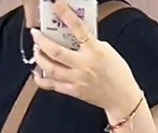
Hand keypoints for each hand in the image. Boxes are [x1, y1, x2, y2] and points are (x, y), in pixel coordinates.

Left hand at [31, 1, 142, 121]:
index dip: (65, 14)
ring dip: (39, 58)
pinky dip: (41, 79)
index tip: (56, 5)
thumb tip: (74, 37)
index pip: (78, 28)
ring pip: (51, 69)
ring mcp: (77, 80)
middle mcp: (84, 66)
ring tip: (36, 50)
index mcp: (95, 51)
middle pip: (56, 52)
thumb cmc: (118, 74)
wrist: (122, 99)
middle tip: (35, 34)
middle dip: (42, 41)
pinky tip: (37, 72)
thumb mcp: (108, 51)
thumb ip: (90, 43)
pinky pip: (52, 86)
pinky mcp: (74, 92)